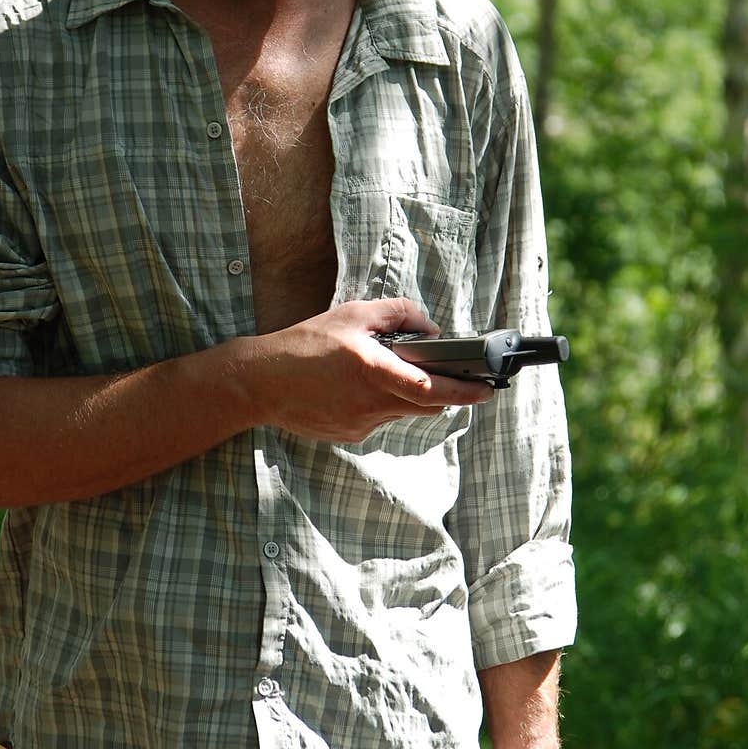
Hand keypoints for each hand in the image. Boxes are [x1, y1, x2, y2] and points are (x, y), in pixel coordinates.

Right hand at [241, 297, 493, 442]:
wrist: (260, 381)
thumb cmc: (305, 343)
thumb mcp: (353, 314)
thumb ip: (398, 314)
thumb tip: (430, 329)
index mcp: (375, 372)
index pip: (433, 389)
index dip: (465, 391)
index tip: (487, 389)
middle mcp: (372, 404)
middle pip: (425, 404)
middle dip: (440, 389)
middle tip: (445, 372)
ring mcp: (362, 424)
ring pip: (401, 410)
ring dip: (405, 392)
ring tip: (378, 369)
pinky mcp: (350, 434)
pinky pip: (378, 418)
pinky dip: (379, 401)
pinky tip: (353, 385)